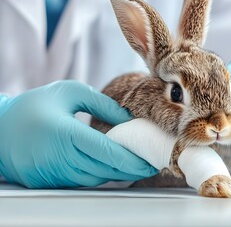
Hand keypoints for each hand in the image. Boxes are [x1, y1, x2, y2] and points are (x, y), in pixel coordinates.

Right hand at [0, 80, 156, 187]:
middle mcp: (60, 158)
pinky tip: (111, 167)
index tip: (151, 159)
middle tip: (151, 164)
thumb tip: (128, 120)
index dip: (134, 159)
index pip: (109, 152)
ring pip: (96, 179)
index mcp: (65, 133)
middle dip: (133, 169)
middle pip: (106, 170)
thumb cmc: (34, 105)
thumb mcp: (69, 92)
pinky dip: (100, 175)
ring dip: (118, 174)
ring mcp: (53, 174)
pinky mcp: (49, 181)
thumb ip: (102, 104)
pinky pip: (82, 181)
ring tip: (136, 165)